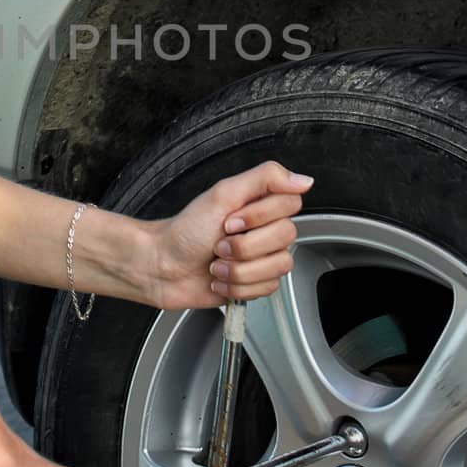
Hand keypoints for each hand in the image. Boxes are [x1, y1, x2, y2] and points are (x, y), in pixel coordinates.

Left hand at [149, 160, 314, 312]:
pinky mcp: (256, 283)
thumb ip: (265, 179)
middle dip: (245, 246)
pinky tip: (220, 278)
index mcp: (259, 204)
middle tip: (220, 243)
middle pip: (285, 238)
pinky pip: (266, 288)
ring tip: (217, 263)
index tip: (231, 220)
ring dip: (239, 269)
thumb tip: (303, 179)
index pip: (291, 204)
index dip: (260, 216)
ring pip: (278, 267)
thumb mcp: (222, 194)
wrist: (164, 267)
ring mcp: (261, 258)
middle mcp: (264, 230)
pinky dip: (236, 286)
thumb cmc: (185, 231)